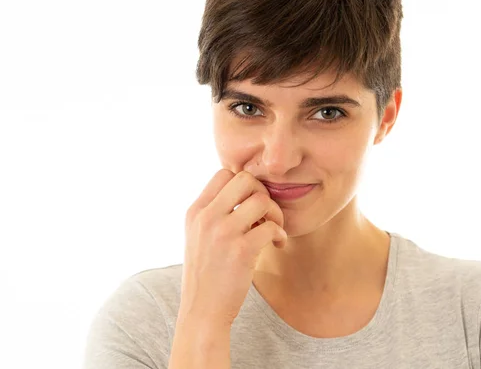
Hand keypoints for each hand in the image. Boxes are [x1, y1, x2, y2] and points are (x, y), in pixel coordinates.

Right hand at [178, 169, 286, 328]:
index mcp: (195, 211)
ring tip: (274, 230)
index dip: (244, 184)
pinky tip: (277, 245)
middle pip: (245, 179)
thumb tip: (243, 189)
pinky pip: (271, 227)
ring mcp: (223, 233)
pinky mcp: (241, 251)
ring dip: (275, 214)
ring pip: (262, 199)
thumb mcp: (198, 236)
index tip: (249, 205)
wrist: (202, 312)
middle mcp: (206, 217)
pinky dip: (281, 235)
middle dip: (262, 193)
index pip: (224, 173)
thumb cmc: (207, 274)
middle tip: (265, 214)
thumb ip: (214, 212)